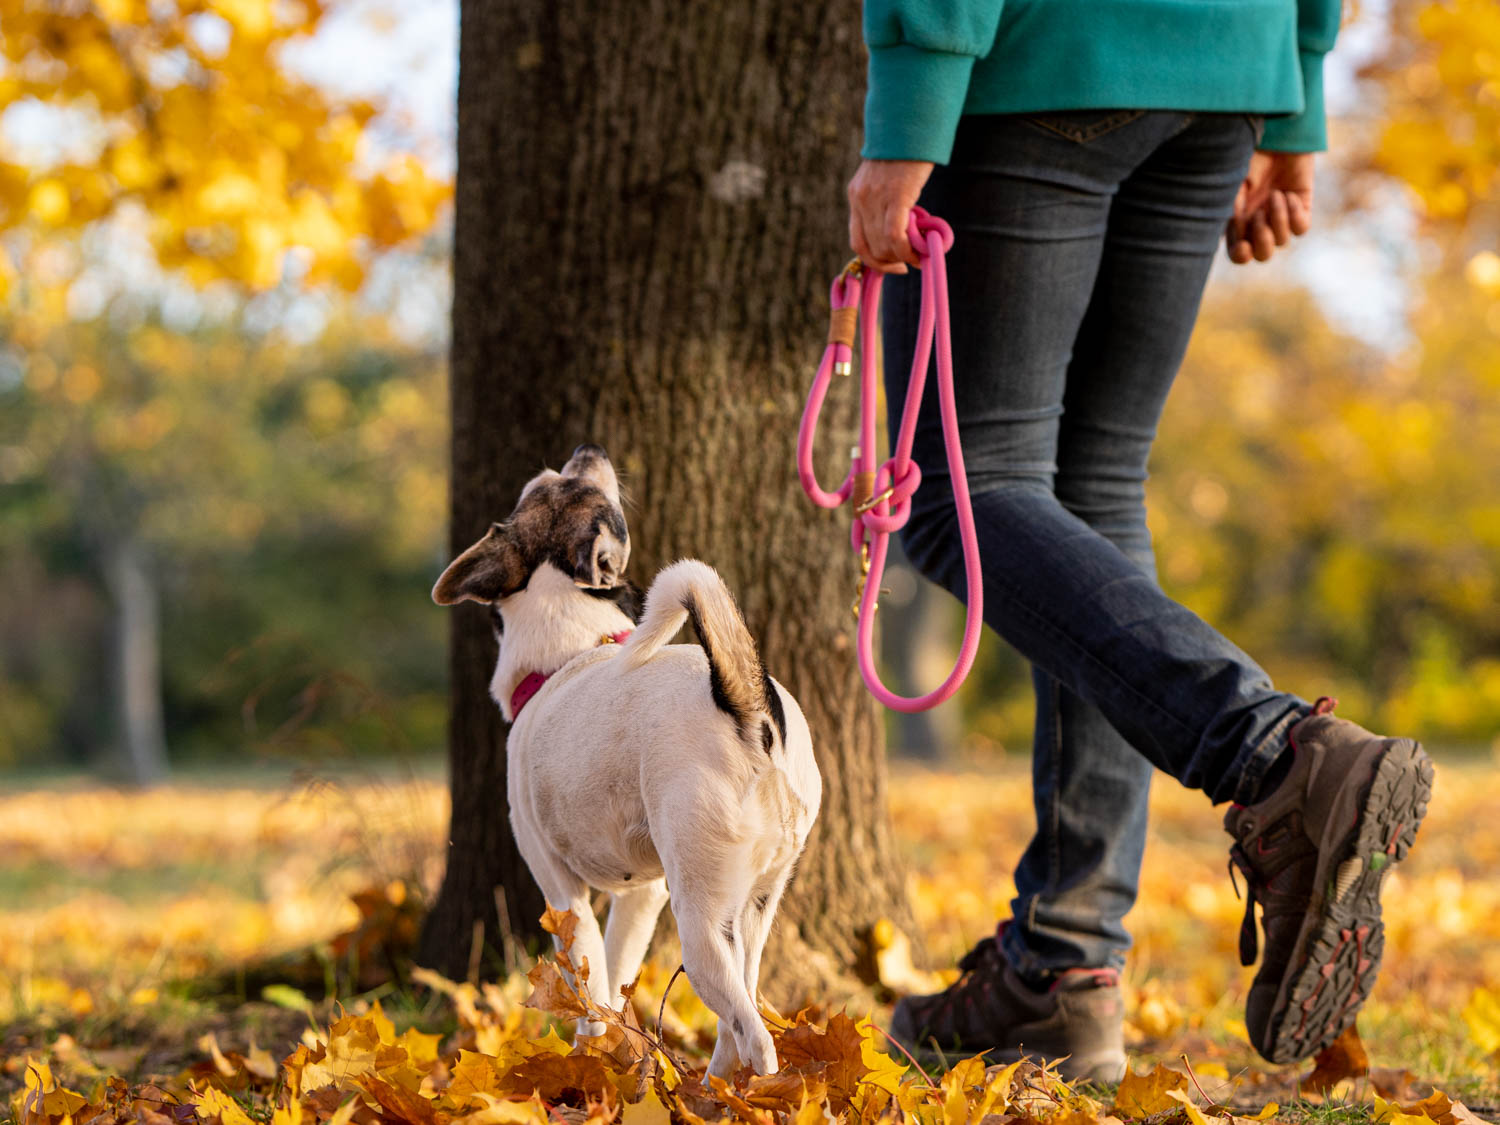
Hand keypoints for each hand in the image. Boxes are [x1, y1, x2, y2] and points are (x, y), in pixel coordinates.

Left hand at [848, 159, 934, 273]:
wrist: (910, 123)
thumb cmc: (906, 152)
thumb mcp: (886, 179)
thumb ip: (887, 203)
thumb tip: (901, 232)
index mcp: (857, 195)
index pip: (857, 241)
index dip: (874, 260)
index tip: (893, 265)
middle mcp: (861, 199)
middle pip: (871, 248)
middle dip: (892, 261)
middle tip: (912, 259)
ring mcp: (875, 198)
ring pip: (883, 245)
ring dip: (902, 257)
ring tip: (919, 252)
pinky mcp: (894, 195)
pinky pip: (894, 235)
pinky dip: (906, 250)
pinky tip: (919, 251)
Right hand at [1226, 151, 1314, 263]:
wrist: (1278, 136)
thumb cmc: (1251, 158)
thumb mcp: (1235, 185)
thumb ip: (1233, 211)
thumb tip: (1237, 234)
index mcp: (1239, 221)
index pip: (1238, 253)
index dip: (1241, 255)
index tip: (1243, 246)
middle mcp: (1259, 223)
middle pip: (1263, 254)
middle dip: (1263, 242)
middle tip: (1260, 216)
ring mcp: (1281, 217)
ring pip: (1283, 241)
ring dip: (1277, 218)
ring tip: (1275, 195)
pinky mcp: (1301, 208)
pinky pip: (1301, 227)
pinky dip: (1294, 214)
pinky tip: (1288, 195)